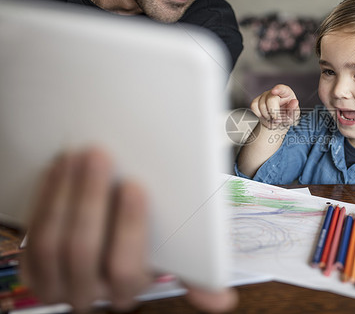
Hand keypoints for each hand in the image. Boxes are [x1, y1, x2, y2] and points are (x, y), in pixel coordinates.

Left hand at [20, 147, 236, 312]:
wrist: (101, 246)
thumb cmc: (148, 245)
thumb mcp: (173, 260)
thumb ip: (196, 274)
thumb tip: (224, 303)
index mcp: (128, 290)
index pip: (126, 268)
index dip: (129, 228)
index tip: (136, 186)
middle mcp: (89, 293)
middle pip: (82, 251)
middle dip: (89, 199)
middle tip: (100, 155)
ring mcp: (55, 283)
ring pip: (52, 241)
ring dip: (64, 193)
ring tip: (77, 155)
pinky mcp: (33, 267)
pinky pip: (31, 234)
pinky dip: (44, 197)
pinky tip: (58, 168)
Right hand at [250, 84, 299, 129]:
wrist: (278, 122)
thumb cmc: (287, 116)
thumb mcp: (293, 115)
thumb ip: (294, 109)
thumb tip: (295, 102)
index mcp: (286, 93)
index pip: (282, 88)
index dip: (278, 89)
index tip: (274, 91)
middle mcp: (274, 92)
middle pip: (270, 100)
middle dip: (273, 112)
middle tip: (278, 120)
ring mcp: (264, 96)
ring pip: (261, 105)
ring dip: (267, 116)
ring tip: (273, 119)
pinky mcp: (256, 101)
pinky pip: (254, 107)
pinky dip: (259, 115)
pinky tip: (266, 117)